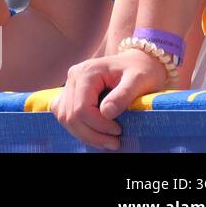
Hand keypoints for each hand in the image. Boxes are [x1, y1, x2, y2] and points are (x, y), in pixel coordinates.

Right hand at [52, 48, 167, 149]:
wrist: (139, 62)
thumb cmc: (141, 70)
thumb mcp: (138, 80)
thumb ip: (122, 95)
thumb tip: (106, 113)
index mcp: (86, 72)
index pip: (81, 107)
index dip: (98, 125)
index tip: (118, 131)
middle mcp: (73, 77)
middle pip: (70, 115)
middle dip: (91, 134)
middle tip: (115, 143)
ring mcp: (70, 85)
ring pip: (64, 118)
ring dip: (84, 135)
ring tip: (107, 142)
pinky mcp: (71, 93)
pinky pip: (64, 114)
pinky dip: (77, 128)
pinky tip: (93, 134)